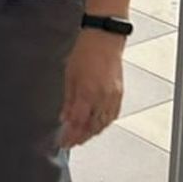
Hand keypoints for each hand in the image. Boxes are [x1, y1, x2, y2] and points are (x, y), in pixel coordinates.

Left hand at [61, 29, 124, 146]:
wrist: (104, 39)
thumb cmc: (85, 52)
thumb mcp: (69, 75)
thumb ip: (68, 100)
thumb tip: (64, 117)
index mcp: (87, 92)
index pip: (78, 122)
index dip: (70, 135)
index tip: (64, 142)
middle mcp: (102, 98)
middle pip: (91, 127)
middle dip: (81, 137)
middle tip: (71, 142)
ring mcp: (112, 96)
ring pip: (103, 124)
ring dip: (92, 133)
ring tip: (82, 136)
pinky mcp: (119, 94)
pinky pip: (112, 116)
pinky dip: (104, 124)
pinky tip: (97, 125)